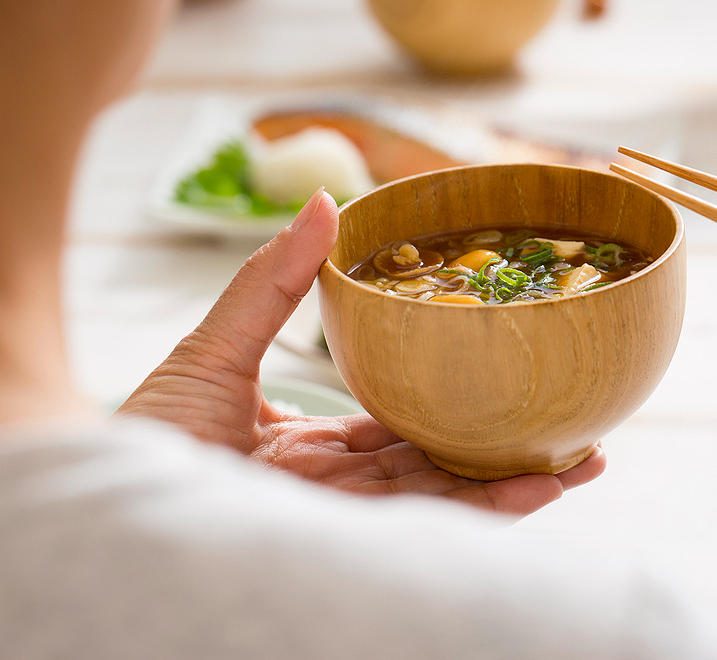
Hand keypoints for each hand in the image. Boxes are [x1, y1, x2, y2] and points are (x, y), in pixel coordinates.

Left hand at [118, 190, 605, 514]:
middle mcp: (333, 491)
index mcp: (310, 446)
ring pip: (442, 501)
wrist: (100, 494)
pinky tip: (540, 491)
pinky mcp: (342, 545)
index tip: (512, 372)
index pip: (398, 424)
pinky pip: (422, 530)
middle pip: (437, 466)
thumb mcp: (215, 348)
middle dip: (508, 448)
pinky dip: (483, 511)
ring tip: (586, 461)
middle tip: (580, 428)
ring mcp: (340, 523)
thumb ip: (273, 283)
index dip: (456, 401)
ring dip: (518, 482)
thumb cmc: (140, 432)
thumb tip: (329, 201)